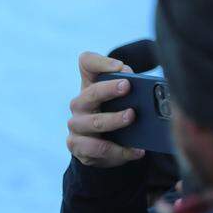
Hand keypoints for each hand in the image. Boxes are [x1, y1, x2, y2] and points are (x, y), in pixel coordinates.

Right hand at [66, 51, 146, 167]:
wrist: (101, 149)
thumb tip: (136, 81)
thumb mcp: (122, 101)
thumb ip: (128, 87)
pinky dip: (119, 151)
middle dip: (108, 89)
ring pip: (93, 123)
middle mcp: (79, 103)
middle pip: (90, 93)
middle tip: (127, 86)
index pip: (86, 63)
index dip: (100, 62)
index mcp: (90, 85)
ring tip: (132, 118)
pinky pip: (97, 149)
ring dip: (113, 120)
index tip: (120, 67)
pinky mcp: (77, 146)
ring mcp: (76, 125)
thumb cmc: (115, 117)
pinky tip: (136, 150)